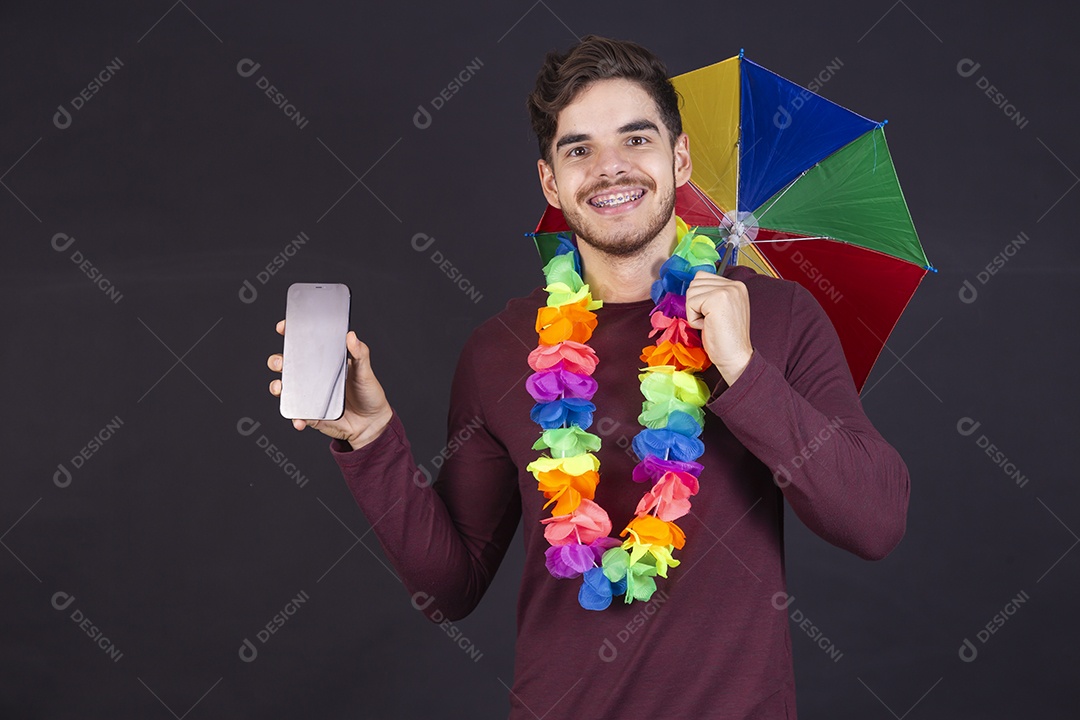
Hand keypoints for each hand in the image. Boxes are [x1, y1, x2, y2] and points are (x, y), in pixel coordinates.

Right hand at [267, 320, 393, 449]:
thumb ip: (360, 354)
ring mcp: (309, 396)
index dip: (290, 335)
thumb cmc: (368, 393)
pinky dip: (296, 418)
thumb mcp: (365, 371)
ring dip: (277, 387)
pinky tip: (300, 419)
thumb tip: (351, 336)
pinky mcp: (311, 415)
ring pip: (285, 389)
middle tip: (280, 362)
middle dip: (276, 361)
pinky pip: (298, 415)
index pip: (303, 345)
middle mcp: (313, 378)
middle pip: (286, 365)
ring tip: (280, 388)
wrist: (371, 423)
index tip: (283, 328)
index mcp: (324, 363)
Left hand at [684, 270, 753, 384]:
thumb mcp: (720, 309)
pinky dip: (693, 319)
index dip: (699, 298)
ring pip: (691, 291)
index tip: (712, 315)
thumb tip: (692, 286)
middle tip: (711, 320)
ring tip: (710, 323)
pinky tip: (708, 326)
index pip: (702, 276)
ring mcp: (727, 290)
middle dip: (696, 304)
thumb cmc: (725, 338)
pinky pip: (690, 303)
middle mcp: (734, 284)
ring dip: (694, 311)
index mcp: (737, 285)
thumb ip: (711, 293)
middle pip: (695, 282)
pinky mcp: (717, 299)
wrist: (735, 357)